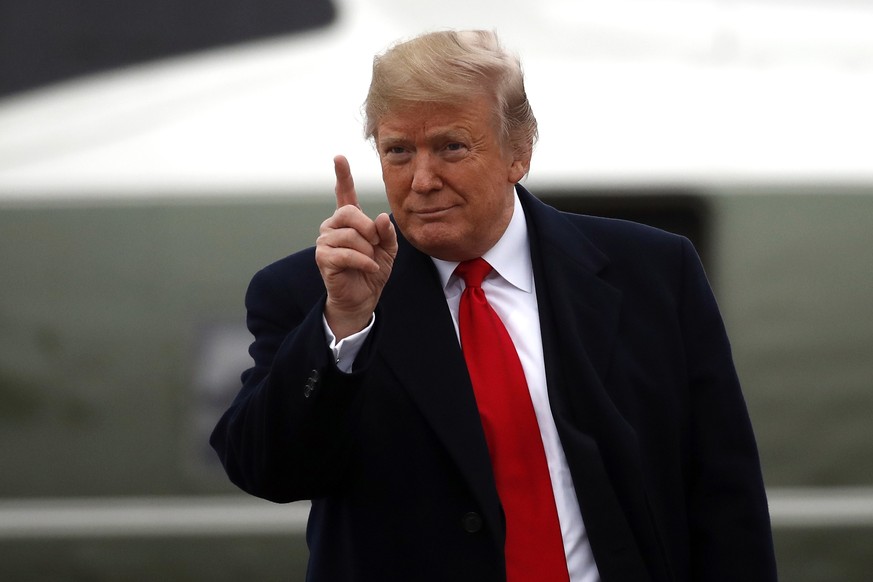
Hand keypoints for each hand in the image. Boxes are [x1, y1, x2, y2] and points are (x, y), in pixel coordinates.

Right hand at [315, 155, 397, 339]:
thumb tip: (380, 218)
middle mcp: (333, 226)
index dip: (343, 175)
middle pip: (349, 213)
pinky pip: (347, 253)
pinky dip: (364, 261)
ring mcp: (325, 241)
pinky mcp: (323, 258)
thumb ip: (387, 232)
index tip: (339, 157)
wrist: (363, 297)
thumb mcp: (389, 249)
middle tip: (375, 244)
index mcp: (349, 220)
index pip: (344, 193)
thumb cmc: (373, 269)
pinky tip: (370, 267)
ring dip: (367, 250)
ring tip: (370, 260)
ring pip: (350, 235)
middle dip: (368, 229)